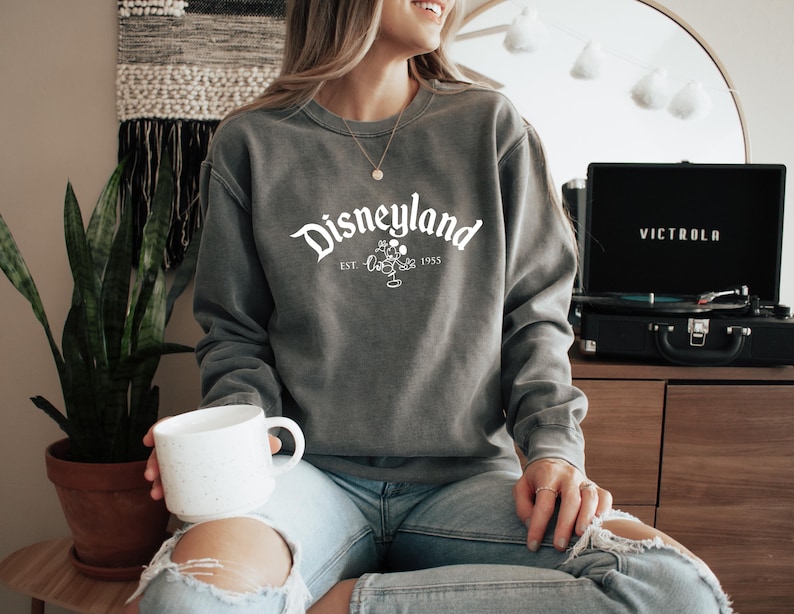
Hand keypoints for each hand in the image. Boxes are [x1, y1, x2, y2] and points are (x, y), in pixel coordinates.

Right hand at [141, 420, 283, 500]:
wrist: (245, 437)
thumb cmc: (244, 433)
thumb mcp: (251, 432)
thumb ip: (262, 438)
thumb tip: (276, 444)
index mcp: (199, 425)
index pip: (172, 423)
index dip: (158, 430)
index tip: (149, 440)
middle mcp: (188, 440)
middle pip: (164, 448)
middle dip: (154, 463)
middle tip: (153, 477)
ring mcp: (188, 456)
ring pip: (167, 466)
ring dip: (159, 479)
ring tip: (156, 493)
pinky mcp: (192, 471)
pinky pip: (176, 478)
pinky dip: (168, 485)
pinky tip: (161, 495)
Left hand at [512, 458, 611, 551]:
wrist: (554, 463)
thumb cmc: (536, 480)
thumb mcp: (521, 488)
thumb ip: (523, 506)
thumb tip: (532, 526)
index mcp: (547, 475)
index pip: (544, 502)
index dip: (538, 525)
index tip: (533, 544)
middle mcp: (569, 476)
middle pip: (571, 500)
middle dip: (565, 525)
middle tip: (559, 545)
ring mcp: (584, 480)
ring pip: (591, 498)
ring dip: (587, 518)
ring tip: (580, 536)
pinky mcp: (596, 487)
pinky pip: (605, 497)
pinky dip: (604, 512)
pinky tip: (597, 526)